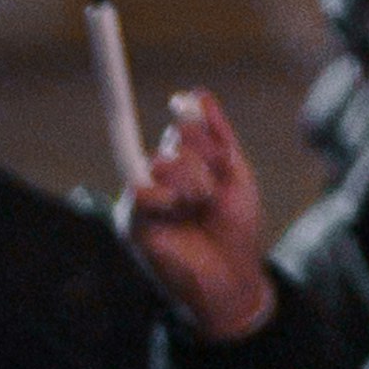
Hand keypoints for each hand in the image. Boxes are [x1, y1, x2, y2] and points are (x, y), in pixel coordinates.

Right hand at [123, 88, 275, 341]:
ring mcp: (146, 199)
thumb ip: (218, 134)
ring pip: (160, 160)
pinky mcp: (131, 222)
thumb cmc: (236, 230)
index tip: (192, 117)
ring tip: (200, 204)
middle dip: (203, 158)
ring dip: (190, 179)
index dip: (188, 121)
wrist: (234, 275)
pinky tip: (179, 211)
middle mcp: (164, 179)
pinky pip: (139, 189)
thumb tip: (197, 93)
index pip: (182, 130)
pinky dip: (165, 196)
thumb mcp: (235, 175)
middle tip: (213, 190)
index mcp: (188, 167)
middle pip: (175, 140)